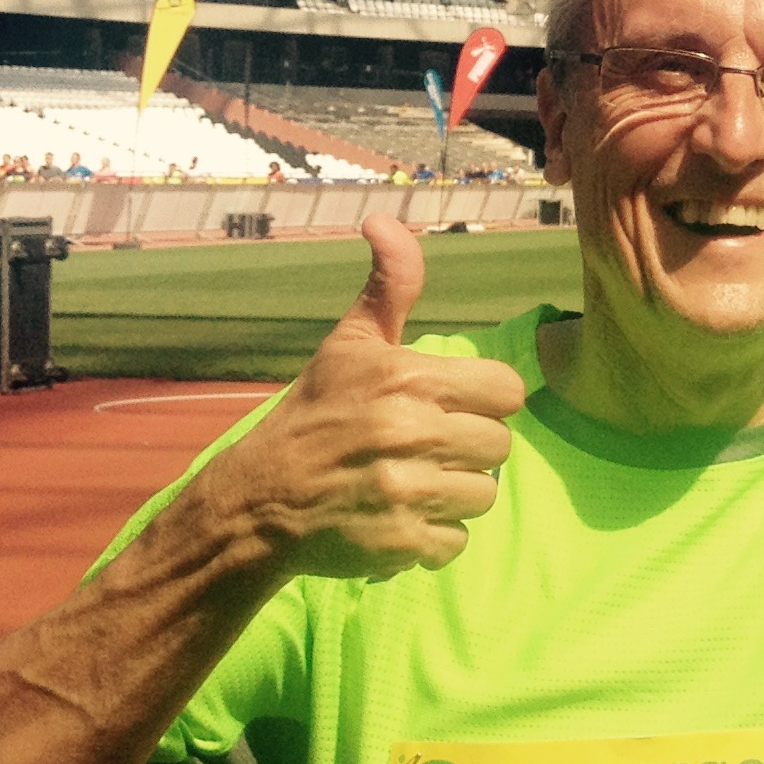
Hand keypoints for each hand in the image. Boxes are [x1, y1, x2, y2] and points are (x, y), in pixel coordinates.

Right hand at [203, 215, 526, 577]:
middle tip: (423, 448)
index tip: (449, 406)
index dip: (483, 401)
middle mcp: (409, 433)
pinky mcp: (398, 543)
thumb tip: (384, 221)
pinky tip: (398, 518)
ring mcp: (404, 492)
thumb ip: (389, 285)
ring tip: (411, 482)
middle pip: (500, 447)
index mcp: (407, 379)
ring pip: (483, 495)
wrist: (256, 500)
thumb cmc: (312, 415)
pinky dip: (433, 538)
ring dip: (454, 495)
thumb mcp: (348, 344)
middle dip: (468, 449)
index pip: (507, 391)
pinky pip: (456, 542)